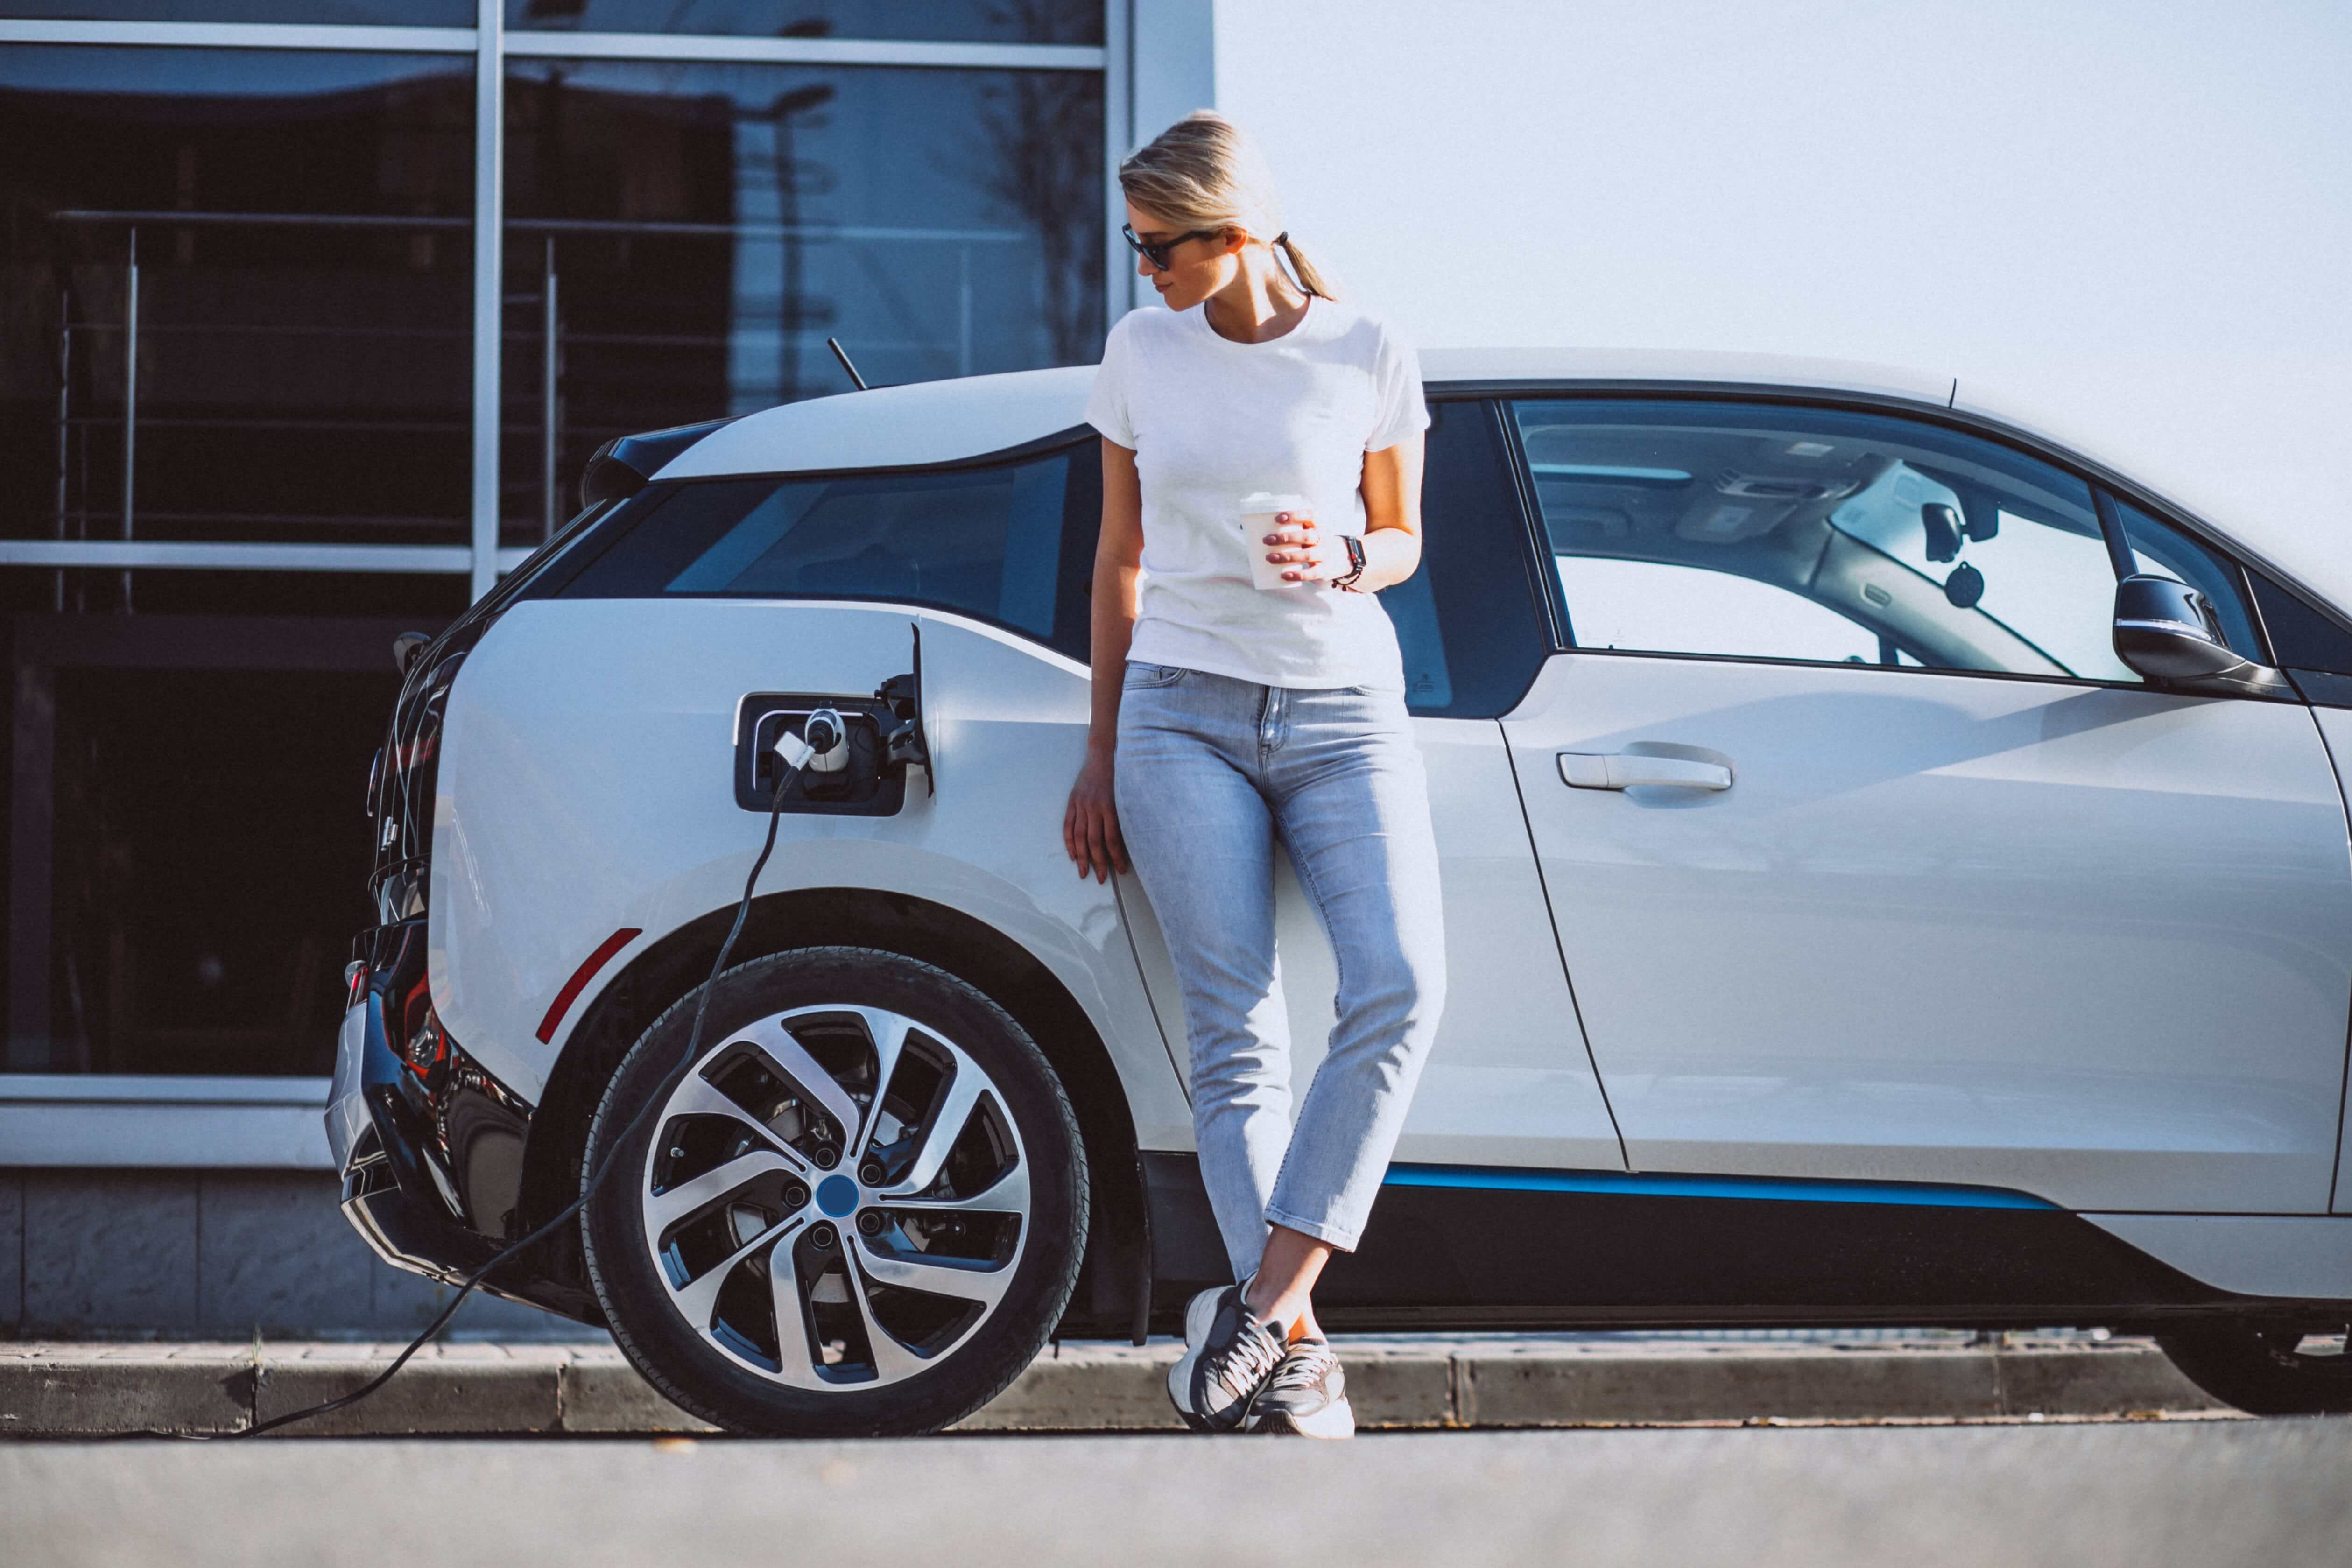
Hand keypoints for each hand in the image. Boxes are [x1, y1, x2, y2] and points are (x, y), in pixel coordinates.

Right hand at [1062, 751, 1128, 882]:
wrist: (1102, 756)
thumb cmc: (1119, 777)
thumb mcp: (1126, 796)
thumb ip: (1123, 818)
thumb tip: (1125, 843)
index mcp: (1110, 807)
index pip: (1112, 839)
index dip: (1116, 857)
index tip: (1120, 871)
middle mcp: (1094, 807)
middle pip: (1094, 841)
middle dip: (1098, 863)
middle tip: (1101, 879)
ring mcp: (1081, 805)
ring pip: (1080, 836)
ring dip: (1081, 857)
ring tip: (1083, 873)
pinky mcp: (1072, 802)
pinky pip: (1068, 826)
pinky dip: (1070, 842)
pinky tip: (1072, 855)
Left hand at [1262, 512, 1337, 584]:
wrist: (1341, 556)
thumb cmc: (1314, 540)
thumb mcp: (1309, 530)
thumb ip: (1291, 527)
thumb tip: (1254, 525)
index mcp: (1318, 524)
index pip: (1310, 515)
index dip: (1294, 516)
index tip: (1277, 519)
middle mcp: (1323, 538)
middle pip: (1306, 536)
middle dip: (1285, 538)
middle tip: (1266, 540)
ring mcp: (1325, 554)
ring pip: (1307, 555)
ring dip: (1287, 556)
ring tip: (1269, 558)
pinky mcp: (1324, 570)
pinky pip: (1312, 573)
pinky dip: (1298, 575)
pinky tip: (1284, 575)